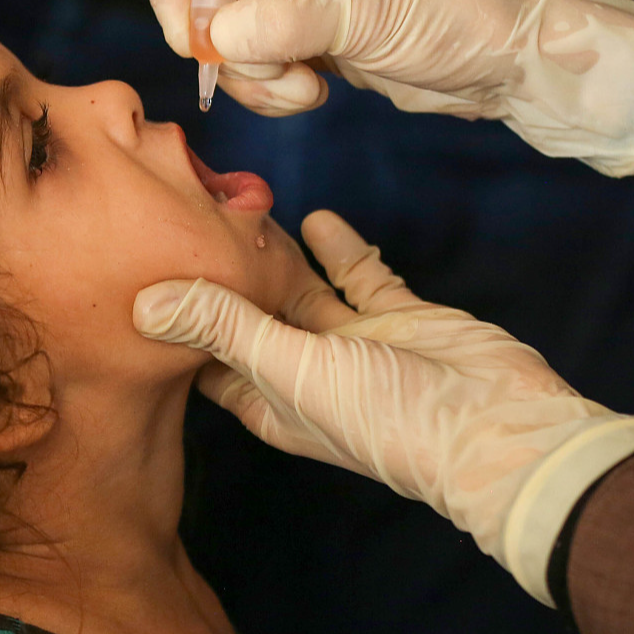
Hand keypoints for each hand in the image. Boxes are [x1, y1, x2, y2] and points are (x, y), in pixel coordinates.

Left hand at [134, 211, 633, 603]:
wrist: (495, 425)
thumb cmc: (387, 417)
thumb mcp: (291, 367)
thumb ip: (223, 327)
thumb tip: (142, 302)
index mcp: (270, 402)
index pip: (205, 359)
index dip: (175, 321)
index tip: (138, 270)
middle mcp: (306, 372)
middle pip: (250, 317)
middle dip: (222, 276)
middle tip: (184, 220)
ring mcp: (353, 343)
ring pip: (301, 291)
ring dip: (275, 255)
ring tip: (239, 208)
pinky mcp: (397, 316)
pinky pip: (359, 276)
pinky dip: (338, 249)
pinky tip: (313, 216)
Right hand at [147, 0, 633, 175]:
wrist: (498, 59)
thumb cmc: (439, 11)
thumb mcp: (351, 12)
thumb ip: (270, 22)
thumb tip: (210, 39)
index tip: (193, 35)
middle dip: (222, 41)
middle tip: (262, 71)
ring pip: (223, 38)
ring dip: (252, 75)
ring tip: (306, 88)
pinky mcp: (301, 38)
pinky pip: (252, 66)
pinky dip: (269, 89)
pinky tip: (315, 94)